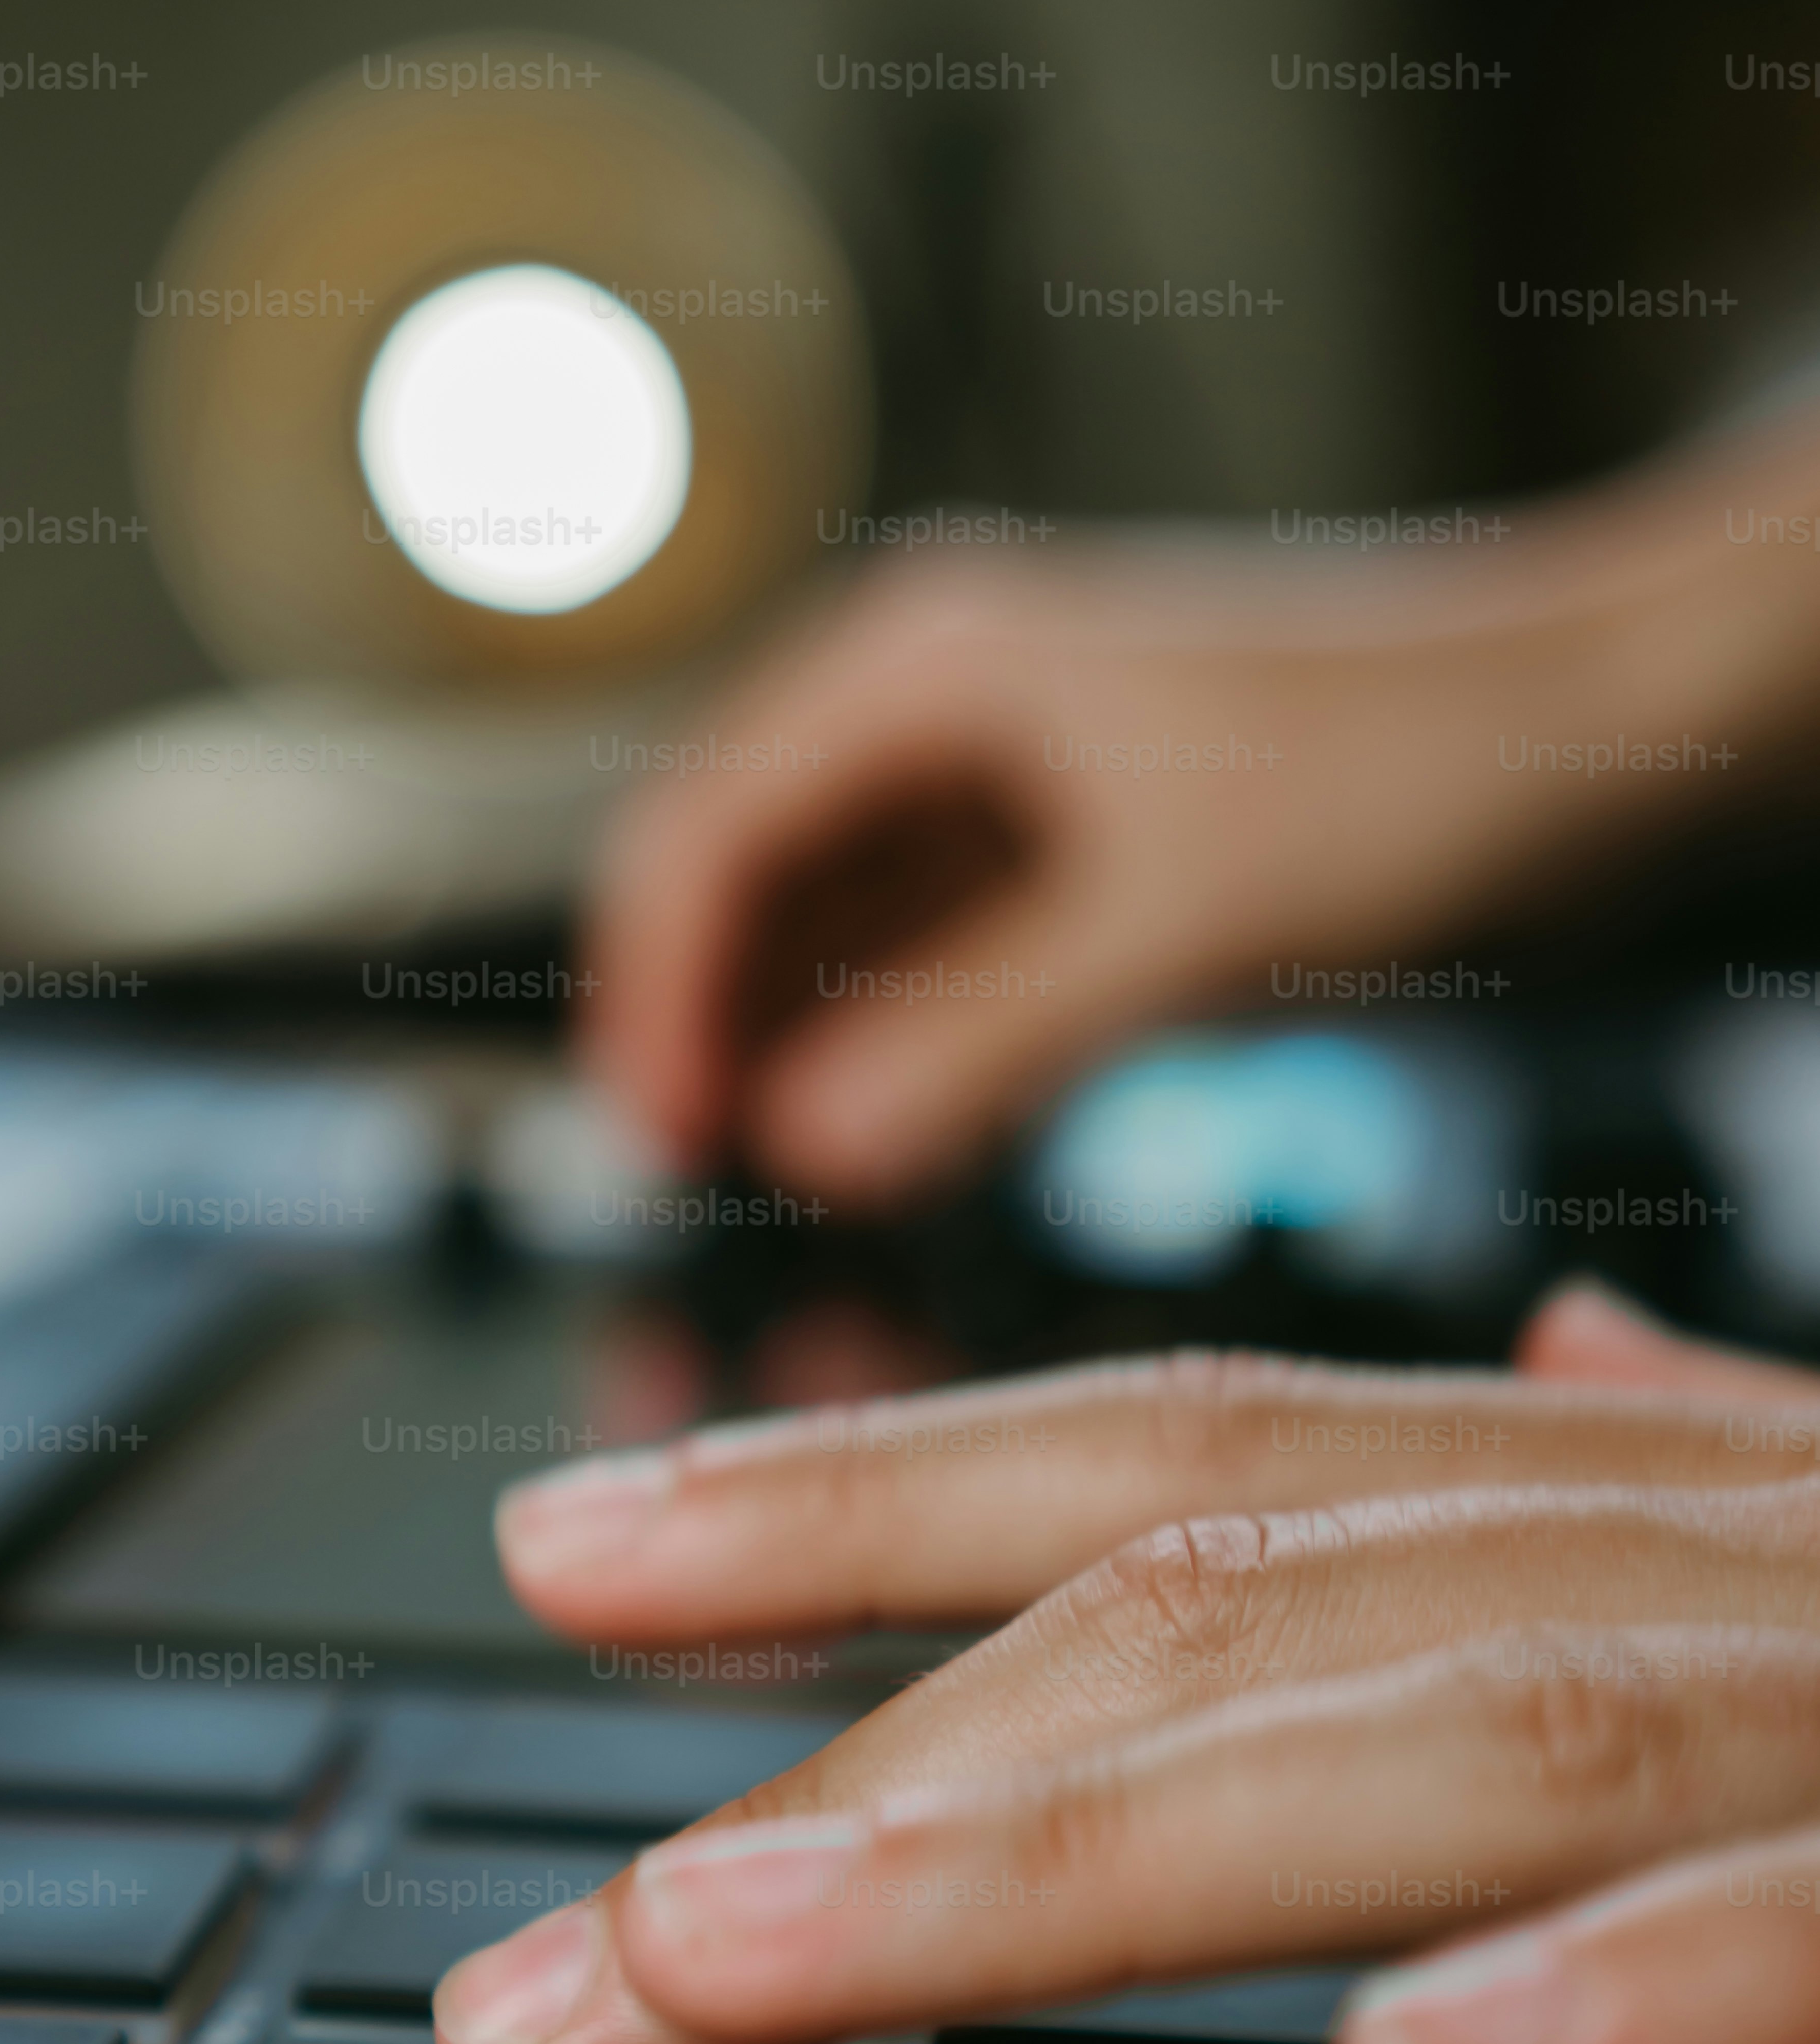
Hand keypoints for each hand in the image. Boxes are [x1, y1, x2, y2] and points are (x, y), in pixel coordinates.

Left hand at [433, 1283, 1819, 2043]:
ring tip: (737, 1963)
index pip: (1204, 1455)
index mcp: (1662, 1502)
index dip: (866, 1492)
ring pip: (1453, 1732)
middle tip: (557, 1963)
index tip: (578, 1555)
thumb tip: (1551, 1359)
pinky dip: (1624, 1986)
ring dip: (1071, 1847)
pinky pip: (1808, 1926)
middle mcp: (1733, 1564)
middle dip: (861, 1771)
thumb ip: (1696, 1476)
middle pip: (1231, 1610)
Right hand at [581, 417, 1819, 1209]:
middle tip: (698, 1183)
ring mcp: (998, 771)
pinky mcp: (1063, 843)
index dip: (653, 994)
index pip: (702, 831)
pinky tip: (901, 1126)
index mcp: (928, 662)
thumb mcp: (1187, 911)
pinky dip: (898, 1039)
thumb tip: (812, 1146)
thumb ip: (985, 1029)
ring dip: (800, 1043)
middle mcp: (938, 700)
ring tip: (801, 1176)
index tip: (658, 1141)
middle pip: (743, 875)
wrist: (1588, 714)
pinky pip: (929, 951)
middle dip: (710, 1026)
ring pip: (833, 924)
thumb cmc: (1416, 757)